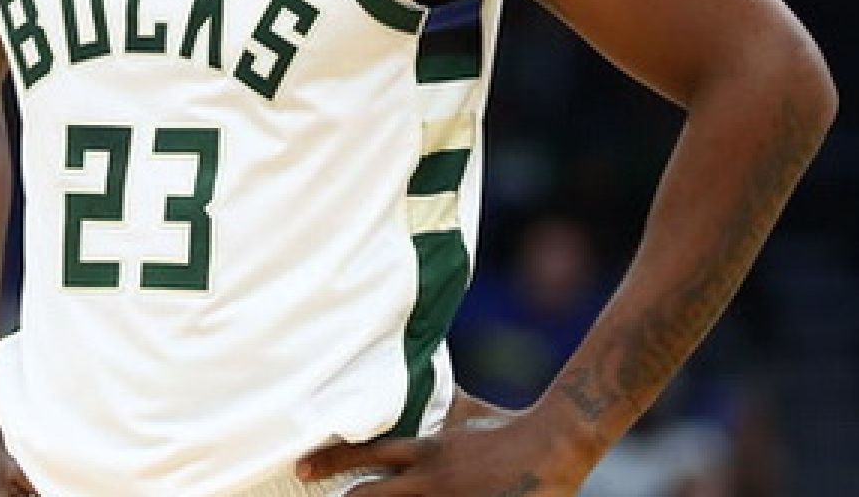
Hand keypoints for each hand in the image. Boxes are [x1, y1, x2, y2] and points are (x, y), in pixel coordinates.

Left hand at [297, 395, 595, 496]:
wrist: (555, 445)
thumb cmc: (509, 426)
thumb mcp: (466, 411)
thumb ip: (436, 401)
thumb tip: (419, 374)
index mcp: (427, 451)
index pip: (366, 454)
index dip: (331, 461)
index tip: (302, 468)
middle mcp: (432, 481)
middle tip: (314, 495)